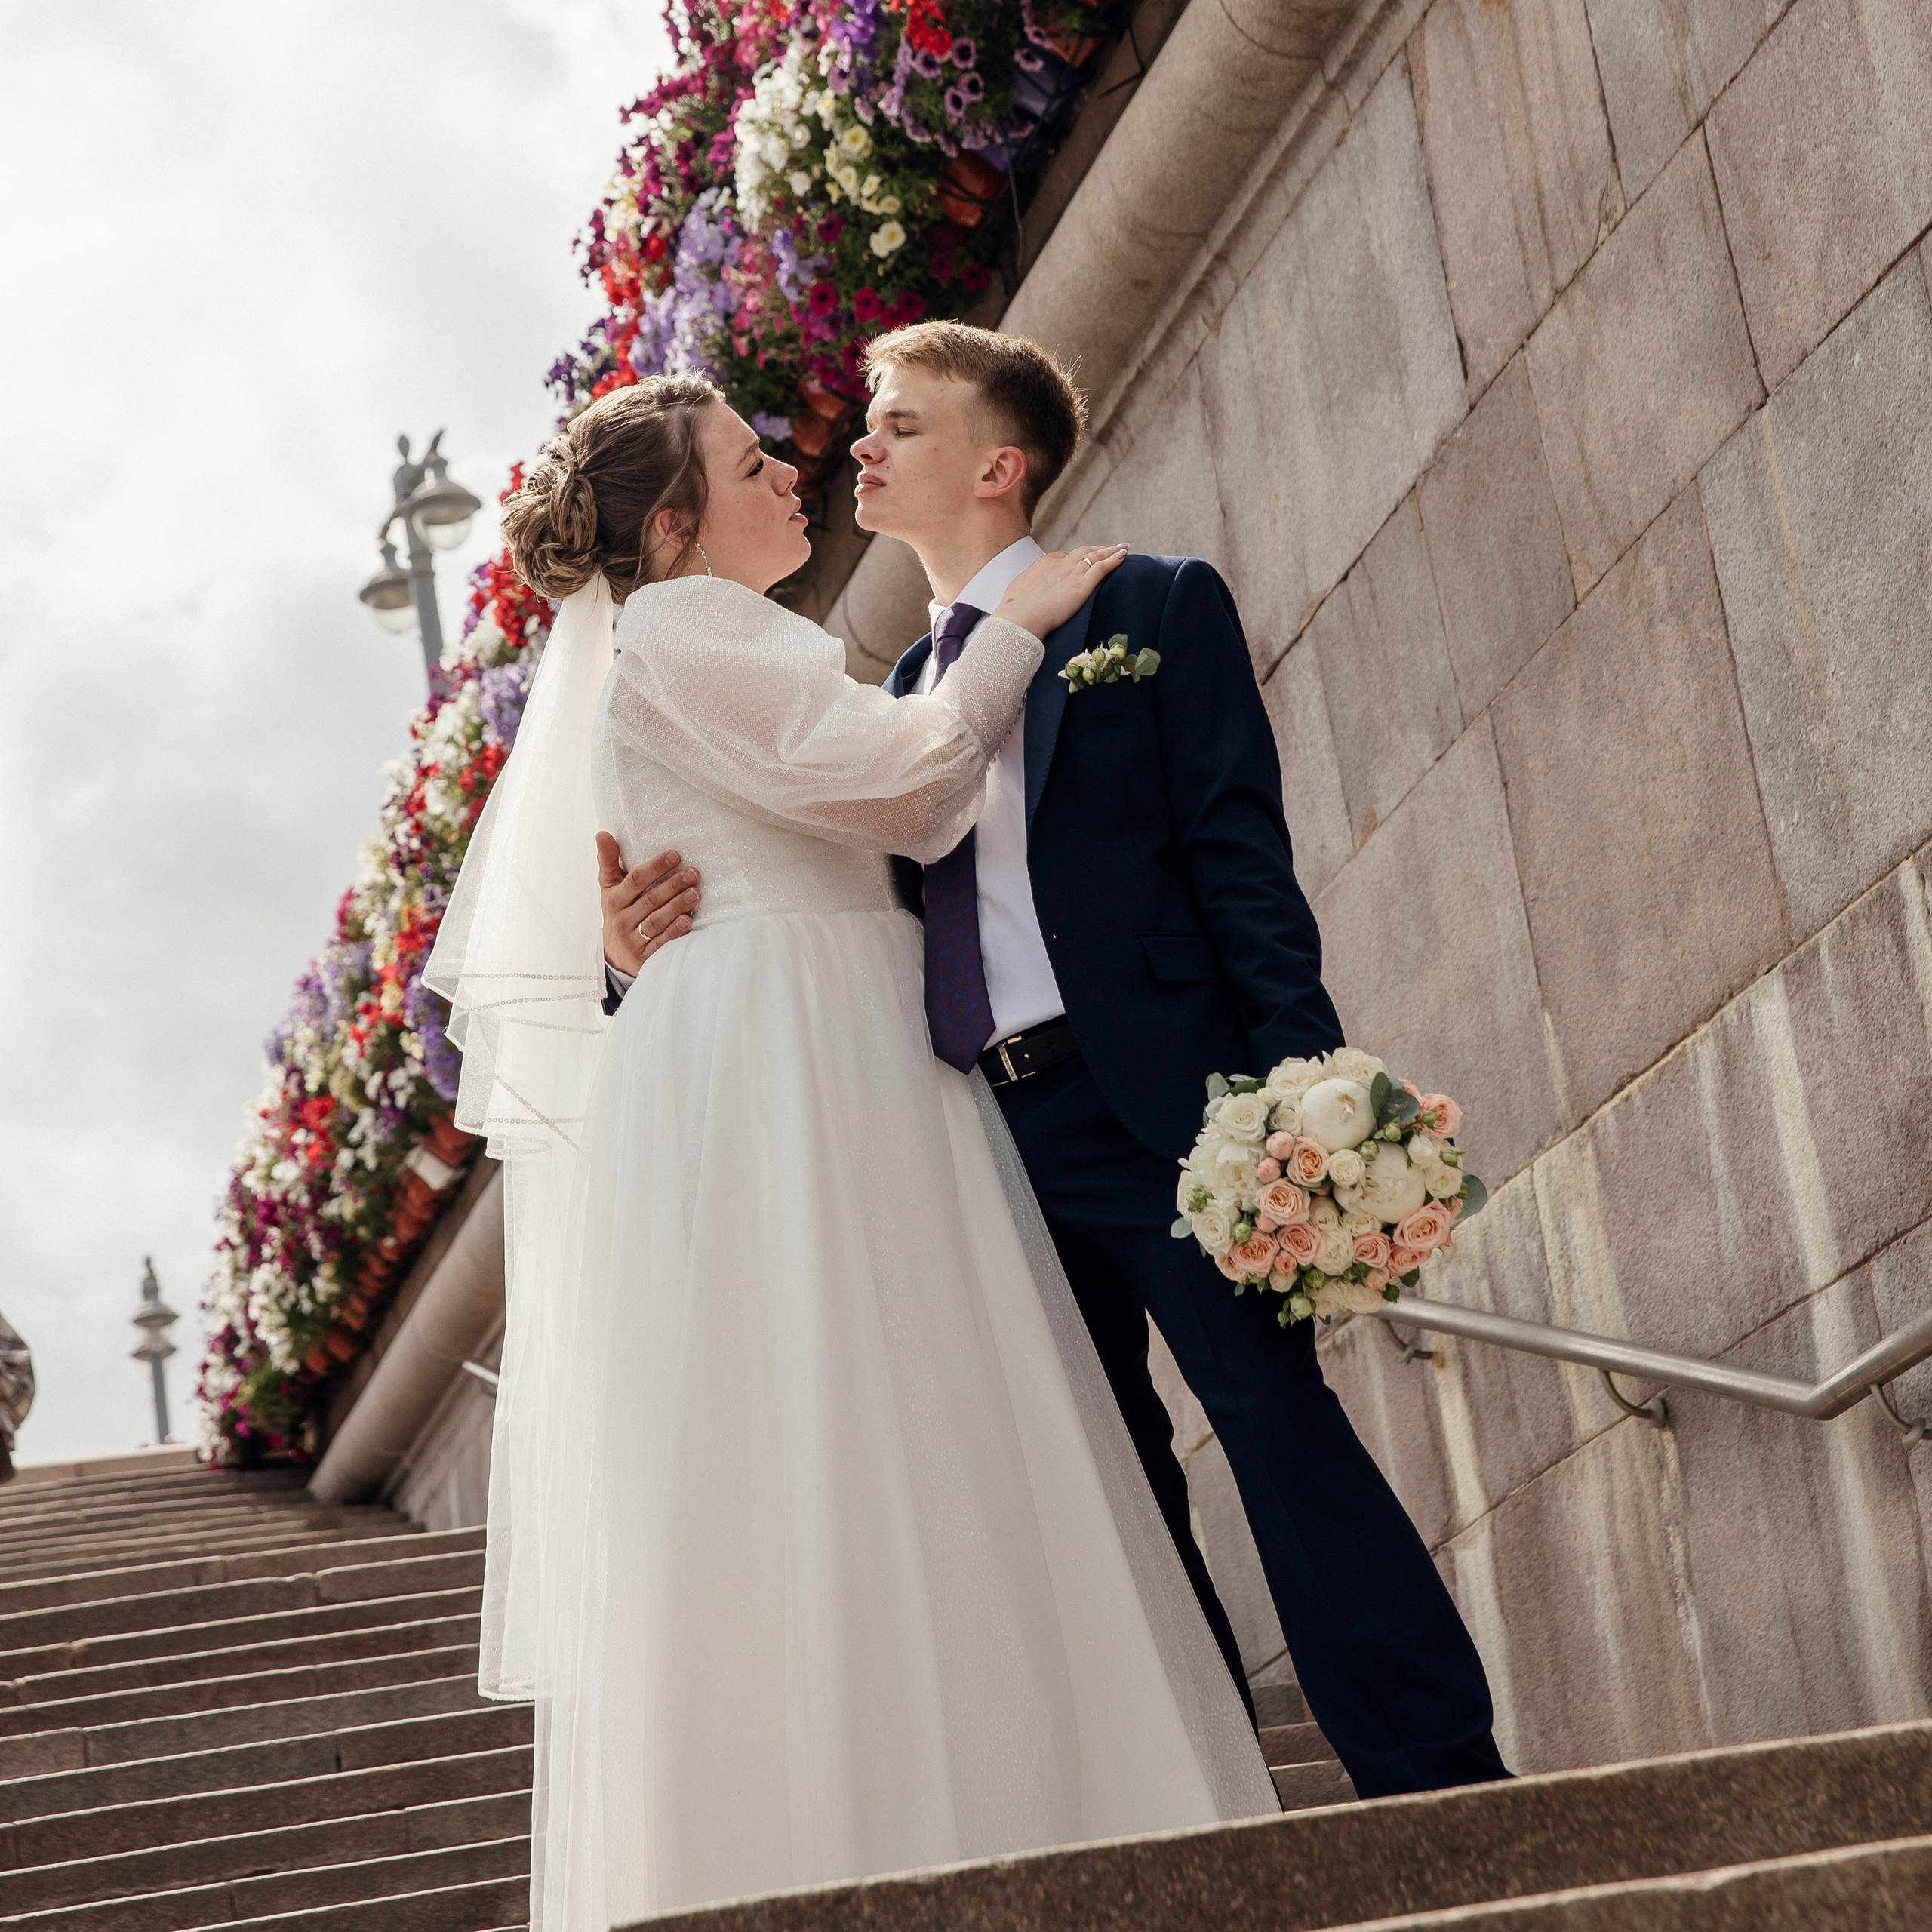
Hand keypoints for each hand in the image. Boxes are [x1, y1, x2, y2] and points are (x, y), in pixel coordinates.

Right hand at [598, 832, 700, 975]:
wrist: (615, 956)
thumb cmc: (618, 913)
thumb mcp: (609, 889)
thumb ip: (608, 862)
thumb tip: (602, 833)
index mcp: (614, 900)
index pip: (635, 880)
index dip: (655, 867)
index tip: (675, 855)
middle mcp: (621, 920)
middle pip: (650, 899)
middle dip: (673, 885)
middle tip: (693, 873)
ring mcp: (632, 940)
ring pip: (656, 921)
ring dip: (677, 906)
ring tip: (695, 893)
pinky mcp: (644, 957)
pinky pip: (660, 943)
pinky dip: (674, 932)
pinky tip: (687, 921)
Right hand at [993, 544, 1128, 639]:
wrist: (1019, 618)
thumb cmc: (1014, 611)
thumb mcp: (1018, 592)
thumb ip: (1026, 588)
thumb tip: (1023, 593)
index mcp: (1043, 565)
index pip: (1062, 556)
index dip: (1074, 558)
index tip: (1081, 560)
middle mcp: (1059, 564)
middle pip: (1082, 552)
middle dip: (1095, 549)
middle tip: (1107, 548)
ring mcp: (1071, 573)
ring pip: (1094, 556)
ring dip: (1110, 551)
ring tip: (1122, 548)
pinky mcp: (1081, 585)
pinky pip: (1102, 568)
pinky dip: (1114, 560)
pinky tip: (1123, 556)